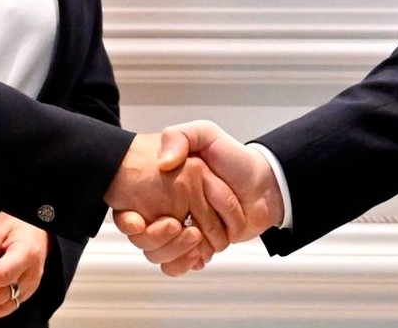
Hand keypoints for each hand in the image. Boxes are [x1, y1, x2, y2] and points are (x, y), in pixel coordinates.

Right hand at [113, 121, 284, 272]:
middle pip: (145, 238)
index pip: (133, 211)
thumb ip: (180, 137)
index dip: (132, 222)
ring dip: (174, 252)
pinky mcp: (196, 247)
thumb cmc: (235, 159)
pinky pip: (177, 264)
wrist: (265, 185)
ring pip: (159, 254)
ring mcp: (182, 230)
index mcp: (165, 187)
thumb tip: (163, 163)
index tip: (138, 222)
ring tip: (195, 238)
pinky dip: (185, 263)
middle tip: (178, 226)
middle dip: (159, 238)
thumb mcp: (205, 134)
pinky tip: (197, 255)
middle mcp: (168, 208)